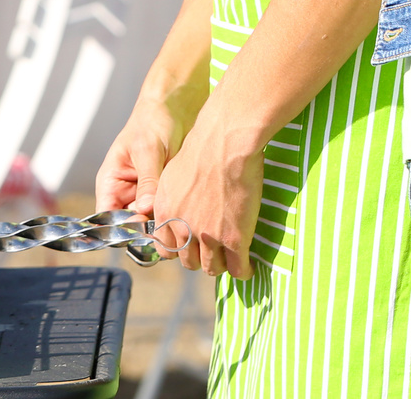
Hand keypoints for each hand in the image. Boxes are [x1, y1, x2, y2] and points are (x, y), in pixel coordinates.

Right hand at [95, 91, 195, 216]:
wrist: (175, 107)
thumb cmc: (153, 122)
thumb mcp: (148, 150)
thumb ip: (147, 181)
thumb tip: (144, 210)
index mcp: (111, 183)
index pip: (107, 217)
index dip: (121, 227)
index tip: (143, 228)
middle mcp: (125, 194)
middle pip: (130, 225)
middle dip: (146, 230)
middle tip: (165, 227)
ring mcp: (145, 196)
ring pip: (150, 223)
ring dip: (162, 224)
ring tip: (177, 219)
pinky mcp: (163, 195)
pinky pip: (165, 213)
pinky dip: (173, 215)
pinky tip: (186, 212)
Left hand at [151, 111, 264, 278]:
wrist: (224, 140)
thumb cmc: (203, 146)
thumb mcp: (174, 174)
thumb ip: (172, 197)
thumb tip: (179, 205)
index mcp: (165, 213)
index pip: (166, 250)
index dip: (180, 250)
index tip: (190, 246)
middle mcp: (182, 229)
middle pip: (189, 262)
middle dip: (200, 259)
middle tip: (212, 252)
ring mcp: (208, 237)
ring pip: (213, 268)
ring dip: (221, 265)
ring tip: (230, 260)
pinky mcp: (233, 238)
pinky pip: (238, 268)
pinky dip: (242, 270)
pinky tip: (246, 267)